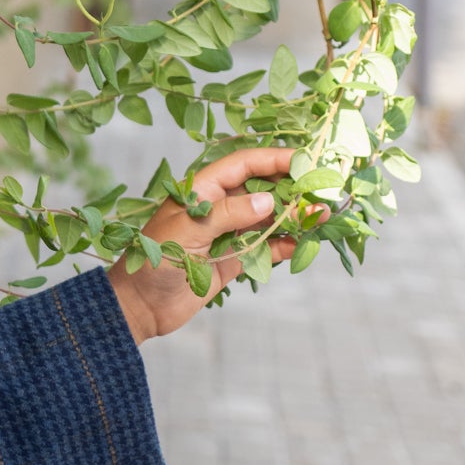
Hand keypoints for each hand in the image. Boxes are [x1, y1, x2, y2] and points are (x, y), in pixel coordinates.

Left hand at [105, 145, 327, 344]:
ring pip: (269, 217)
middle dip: (293, 188)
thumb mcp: (187, 231)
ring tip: (321, 216)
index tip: (306, 160)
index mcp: (202, 190)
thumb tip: (269, 200)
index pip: (244, 164)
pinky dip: (285, 244)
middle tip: (323, 190)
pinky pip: (266, 246)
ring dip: (294, 217)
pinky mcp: (234, 259)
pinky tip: (302, 243)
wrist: (140, 306)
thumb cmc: (153, 261)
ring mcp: (228, 233)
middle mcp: (219, 206)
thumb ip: (227, 214)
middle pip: (263, 188)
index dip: (275, 158)